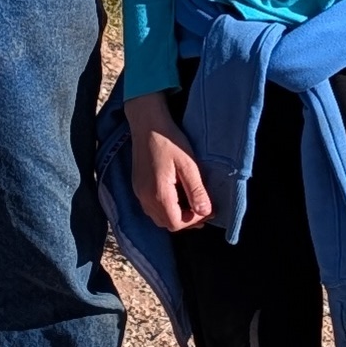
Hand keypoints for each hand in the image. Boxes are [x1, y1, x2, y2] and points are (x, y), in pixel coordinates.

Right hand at [123, 93, 212, 231]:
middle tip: (203, 208)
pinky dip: (166, 208)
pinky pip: (151, 208)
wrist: (147, 123)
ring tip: (192, 204)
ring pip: (158, 217)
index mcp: (158, 194)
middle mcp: (145, 197)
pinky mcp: (137, 186)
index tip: (208, 209)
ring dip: (176, 215)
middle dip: (186, 220)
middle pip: (166, 223)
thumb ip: (197, 190)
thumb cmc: (170, 140)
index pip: (176, 223)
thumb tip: (206, 212)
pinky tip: (177, 197)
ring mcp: (139, 192)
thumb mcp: (189, 164)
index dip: (194, 220)